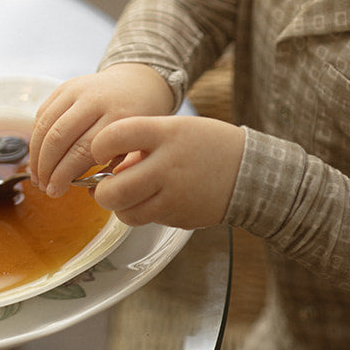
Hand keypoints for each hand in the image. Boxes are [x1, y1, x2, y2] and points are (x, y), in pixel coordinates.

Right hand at [30, 64, 173, 195]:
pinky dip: (36, 137)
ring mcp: (78, 89)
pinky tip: (38, 158)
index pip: (82, 149)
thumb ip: (119, 165)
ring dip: (36, 155)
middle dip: (46, 167)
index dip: (64, 174)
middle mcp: (95, 99)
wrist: (137, 83)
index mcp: (119, 116)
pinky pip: (42, 113)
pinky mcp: (65, 86)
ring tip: (37, 177)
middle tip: (45, 188)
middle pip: (59, 137)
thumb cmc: (139, 120)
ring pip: (45, 125)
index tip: (56, 192)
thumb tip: (92, 188)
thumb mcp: (138, 142)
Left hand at [89, 115, 244, 228]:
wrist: (250, 173)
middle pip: (112, 189)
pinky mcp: (178, 216)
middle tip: (104, 186)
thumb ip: (141, 146)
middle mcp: (167, 165)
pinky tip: (150, 201)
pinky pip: (143, 220)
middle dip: (100, 191)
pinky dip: (138, 213)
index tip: (101, 151)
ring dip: (118, 206)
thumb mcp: (175, 130)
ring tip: (126, 195)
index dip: (98, 146)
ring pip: (124, 211)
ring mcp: (173, 194)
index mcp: (165, 133)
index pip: (114, 136)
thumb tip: (111, 171)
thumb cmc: (208, 146)